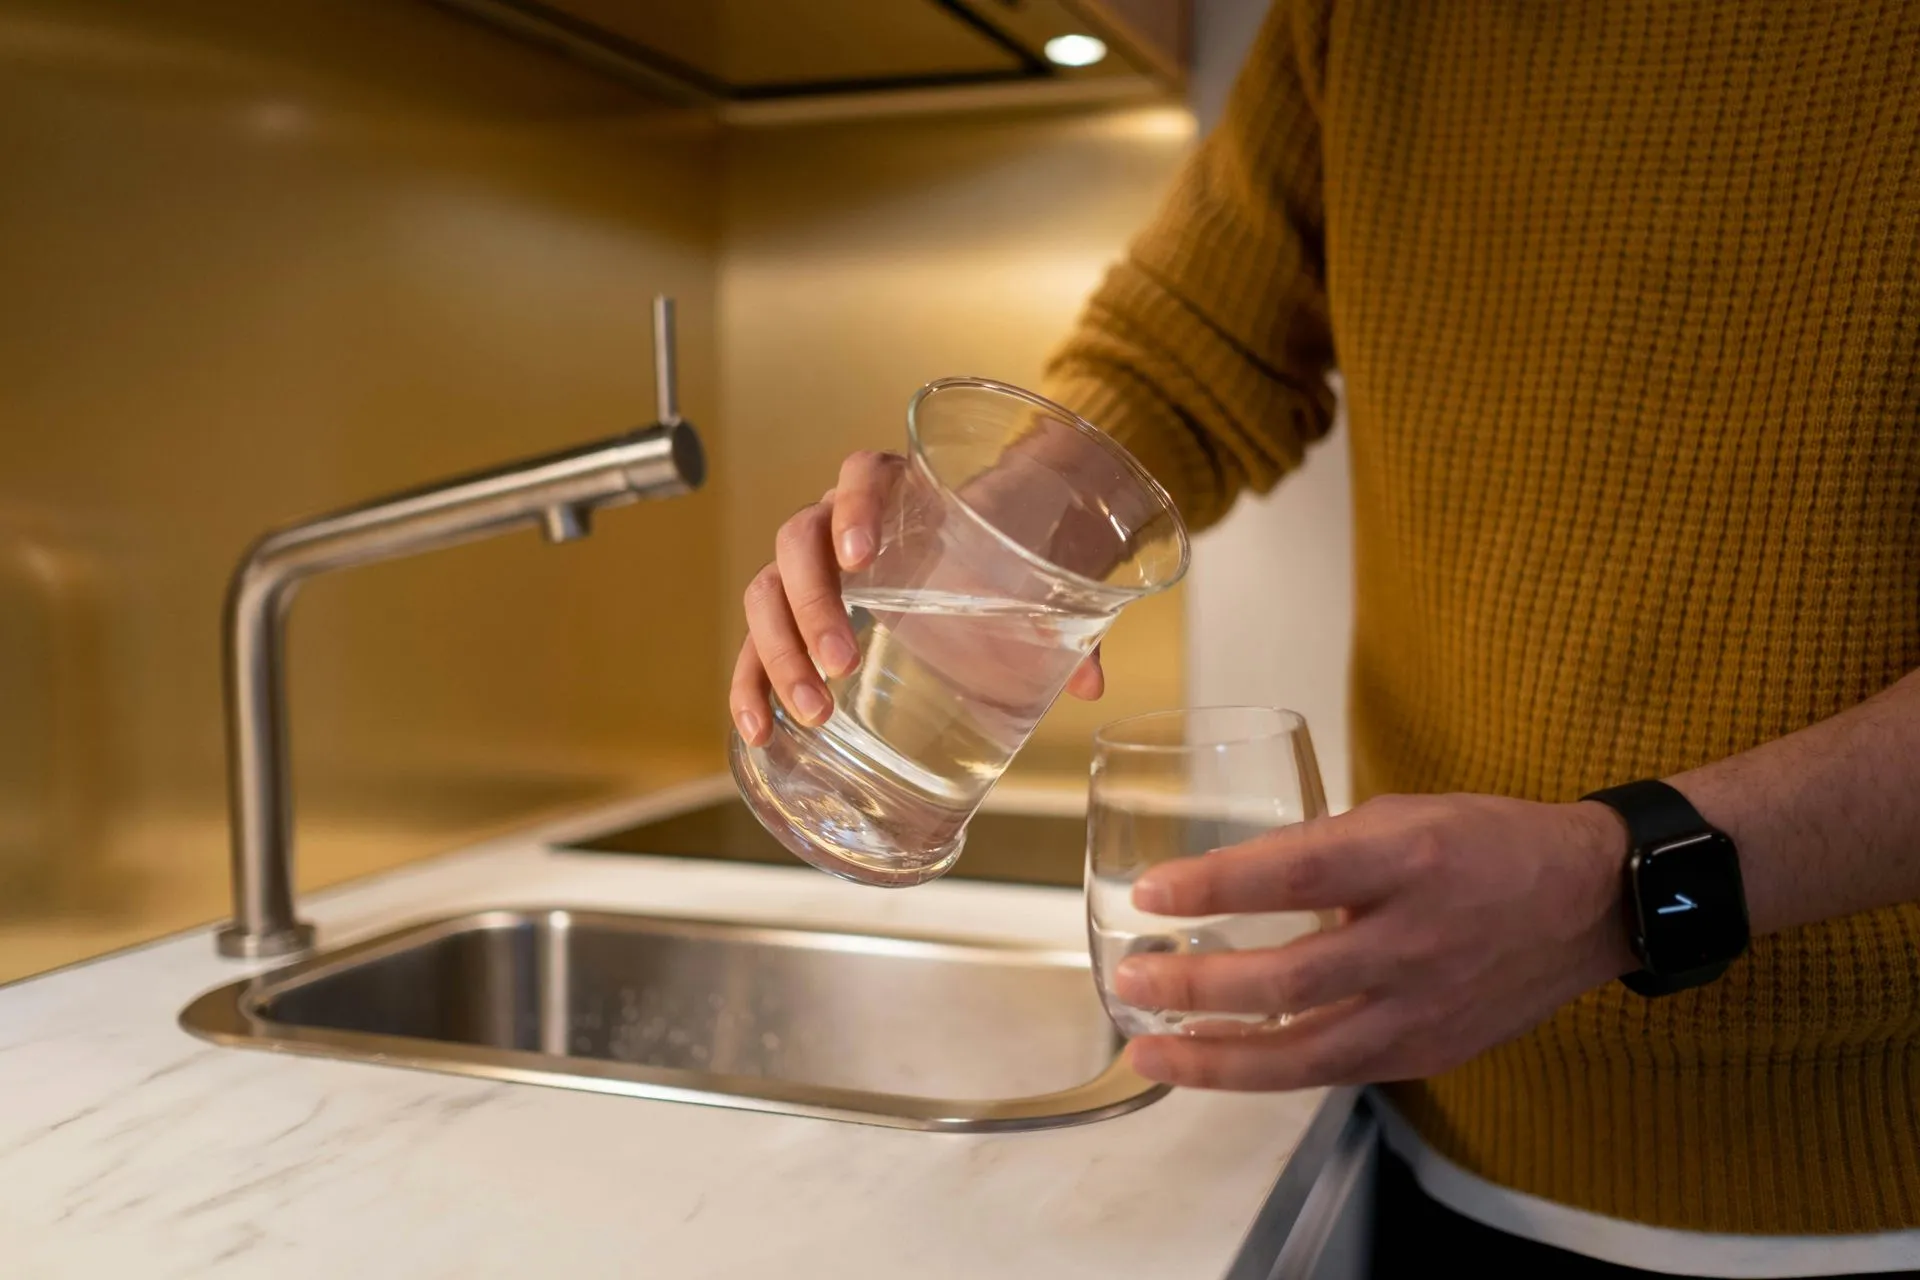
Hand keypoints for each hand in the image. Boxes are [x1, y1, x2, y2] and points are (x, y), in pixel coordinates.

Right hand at [730, 450, 1103, 745]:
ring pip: (766, 593)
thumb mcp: (1027, 580)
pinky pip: (754, 645)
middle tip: (843, 663)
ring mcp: (809, 569)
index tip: (861, 558)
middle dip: (813, 605)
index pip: (861, 474)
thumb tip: (1088, 682)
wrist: (979, 560)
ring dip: (780, 653)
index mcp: (896, 489)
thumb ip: (1062, 622)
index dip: (855, 508)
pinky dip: (748, 685)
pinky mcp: (794, 621)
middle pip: (798, 541)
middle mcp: (838, 521)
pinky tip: (756, 729)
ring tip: (815, 708)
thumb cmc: (996, 559)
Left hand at [1114, 793, 1635, 1090]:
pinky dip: (1268, 1069)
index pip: (1295, 876)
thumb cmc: (1486, 844)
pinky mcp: (1428, 1053)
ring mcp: (1424, 1008)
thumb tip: (1230, 880)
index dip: (1216, 886)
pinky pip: (1333, 1070)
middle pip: (1289, 978)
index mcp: (1407, 860)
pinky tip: (1217, 1061)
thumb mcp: (1403, 815)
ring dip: (1216, 1055)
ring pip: (1305, 1052)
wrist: (1590, 902)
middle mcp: (1415, 940)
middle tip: (1131, 978)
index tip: (1152, 892)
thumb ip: (1320, 849)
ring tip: (1150, 1048)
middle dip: (1197, 985)